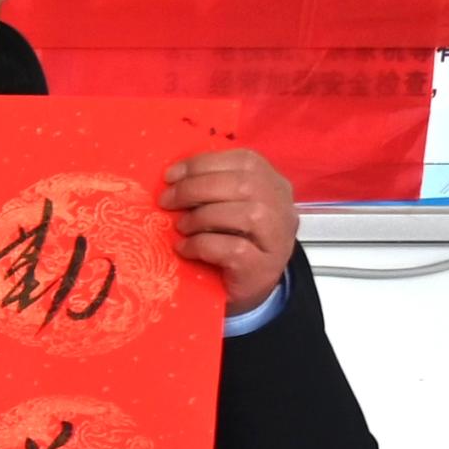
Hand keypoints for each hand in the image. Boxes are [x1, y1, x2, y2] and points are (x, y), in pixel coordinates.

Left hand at [167, 145, 299, 316]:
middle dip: (195, 189)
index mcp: (273, 184)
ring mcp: (277, 238)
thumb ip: (212, 187)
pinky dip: (202, 245)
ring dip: (201, 217)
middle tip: (166, 201)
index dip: (204, 164)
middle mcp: (282, 208)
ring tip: (181, 226)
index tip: (171, 175)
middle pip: (243, 184)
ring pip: (245, 214)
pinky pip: (233, 248)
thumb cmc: (230, 242)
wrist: (244, 288)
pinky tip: (185, 248)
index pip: (245, 160)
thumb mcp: (224, 207)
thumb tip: (173, 176)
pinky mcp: (263, 267)